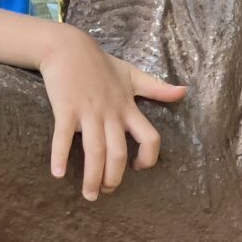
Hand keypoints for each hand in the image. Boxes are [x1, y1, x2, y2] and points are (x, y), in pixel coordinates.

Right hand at [37, 25, 186, 200]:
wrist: (67, 46)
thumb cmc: (100, 64)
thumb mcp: (132, 74)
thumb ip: (157, 88)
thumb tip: (184, 91)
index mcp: (128, 108)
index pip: (149, 138)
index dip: (149, 157)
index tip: (139, 169)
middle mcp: (111, 113)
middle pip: (118, 152)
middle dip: (114, 177)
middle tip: (107, 192)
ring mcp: (88, 112)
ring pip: (95, 150)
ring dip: (92, 176)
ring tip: (90, 195)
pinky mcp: (65, 108)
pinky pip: (63, 137)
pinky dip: (60, 156)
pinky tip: (57, 174)